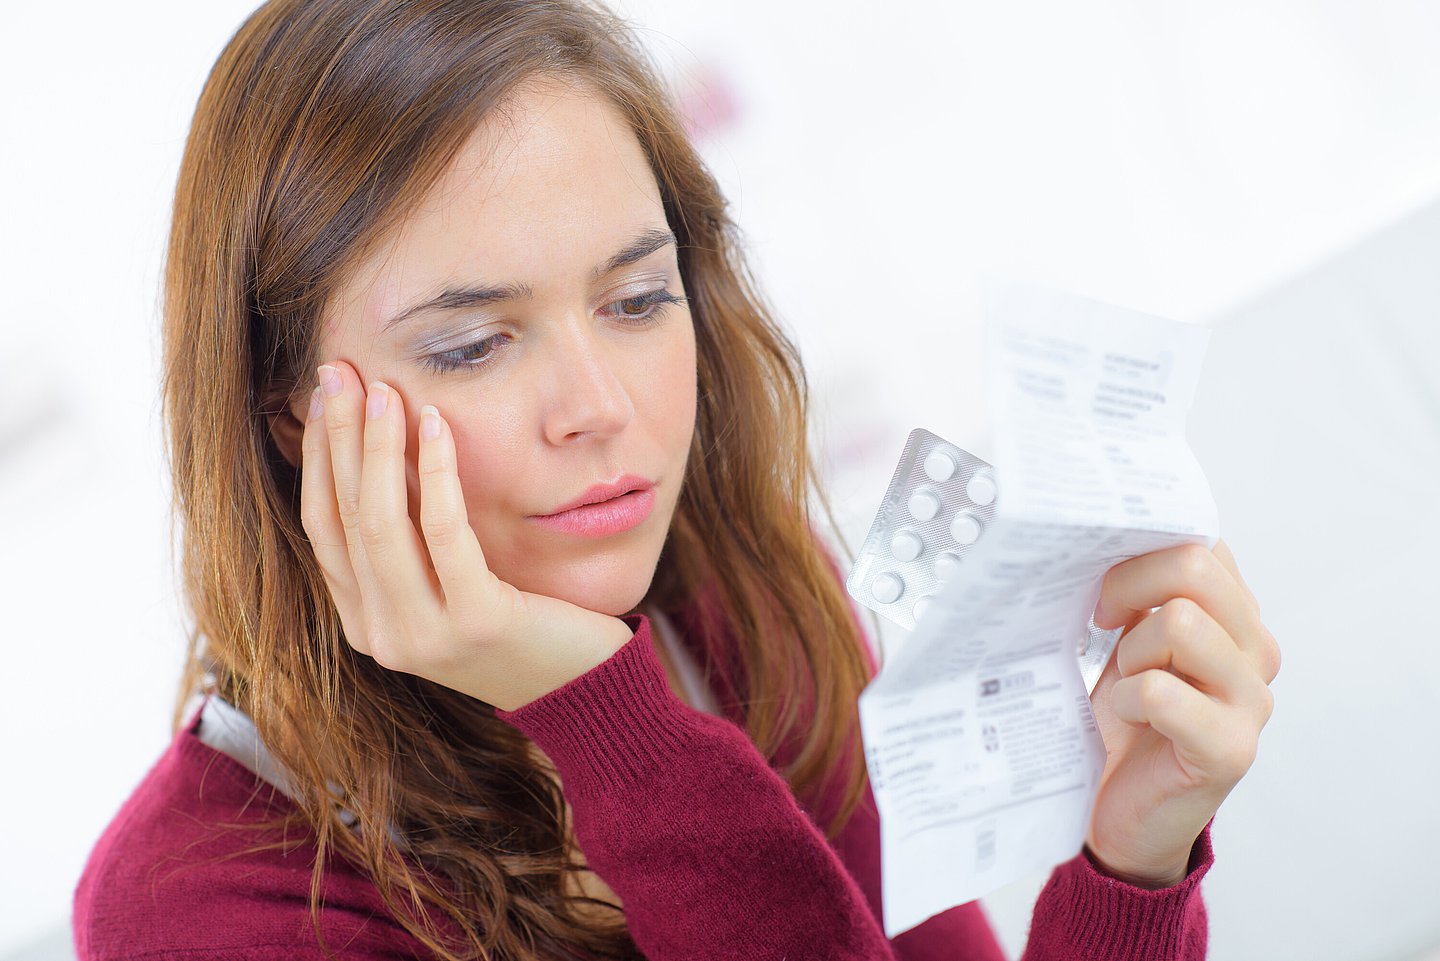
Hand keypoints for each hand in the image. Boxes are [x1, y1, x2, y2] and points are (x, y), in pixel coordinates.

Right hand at [300, 359, 633, 711]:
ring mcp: (424, 635)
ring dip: (378, 446)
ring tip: (385, 389)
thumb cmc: (520, 620)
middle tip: (338, 370)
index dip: (317, 456)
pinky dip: (436, 471)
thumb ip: (410, 537)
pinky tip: (438, 423)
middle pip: (343, 517)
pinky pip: (443, 532)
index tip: (322, 395)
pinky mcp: (475, 622)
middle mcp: (381, 635)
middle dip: (337, 436)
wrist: (584, 686)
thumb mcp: (448, 581)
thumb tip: (375, 444)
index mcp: (365, 623)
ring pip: (380, 523)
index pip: (323, 525)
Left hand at [1084, 539, 1279, 886]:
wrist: (1125, 810)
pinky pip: (1163, 691)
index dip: (1144, 547)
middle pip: (1196, 566)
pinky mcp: (1230, 748)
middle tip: (1102, 621)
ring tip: (1129, 682)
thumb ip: (1142, 590)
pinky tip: (1130, 718)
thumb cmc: (1127, 719)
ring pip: (1182, 624)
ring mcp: (1252, 701)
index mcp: (1238, 616)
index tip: (1107, 579)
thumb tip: (1103, 535)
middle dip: (1129, 584)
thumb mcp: (1133, 639)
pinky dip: (1129, 698)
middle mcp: (1258, 651)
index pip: (1204, 541)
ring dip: (1133, 651)